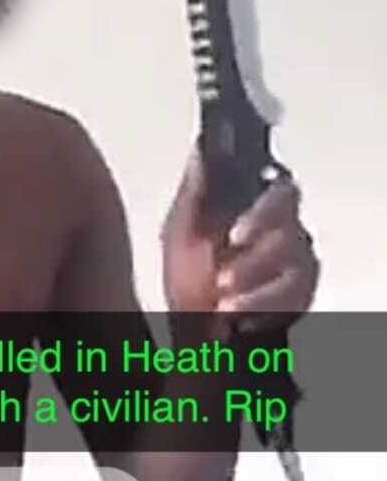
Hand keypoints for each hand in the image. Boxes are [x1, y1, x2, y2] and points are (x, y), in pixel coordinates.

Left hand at [162, 148, 318, 324]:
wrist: (194, 329)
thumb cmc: (188, 278)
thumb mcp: (180, 232)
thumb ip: (195, 194)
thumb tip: (200, 151)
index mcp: (256, 207)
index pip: (281, 189)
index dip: (264, 210)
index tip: (235, 235)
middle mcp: (284, 230)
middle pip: (291, 230)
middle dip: (254, 257)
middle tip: (223, 277)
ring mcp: (296, 263)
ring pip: (296, 262)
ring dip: (254, 283)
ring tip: (223, 300)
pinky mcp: (301, 295)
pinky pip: (296, 295)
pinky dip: (262, 304)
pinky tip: (238, 312)